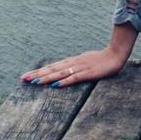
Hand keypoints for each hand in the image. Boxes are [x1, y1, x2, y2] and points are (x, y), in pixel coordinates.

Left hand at [22, 25, 136, 87]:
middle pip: (52, 69)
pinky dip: (64, 81)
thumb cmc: (101, 60)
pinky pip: (74, 78)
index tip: (26, 76)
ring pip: (60, 73)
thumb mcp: (85, 62)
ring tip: (35, 82)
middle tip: (24, 79)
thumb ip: (74, 67)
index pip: (52, 67)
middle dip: (37, 74)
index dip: (38, 71)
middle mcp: (73, 63)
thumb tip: (62, 74)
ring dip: (47, 78)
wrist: (116, 54)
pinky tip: (56, 85)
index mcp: (71, 61)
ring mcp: (80, 68)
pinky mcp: (88, 73)